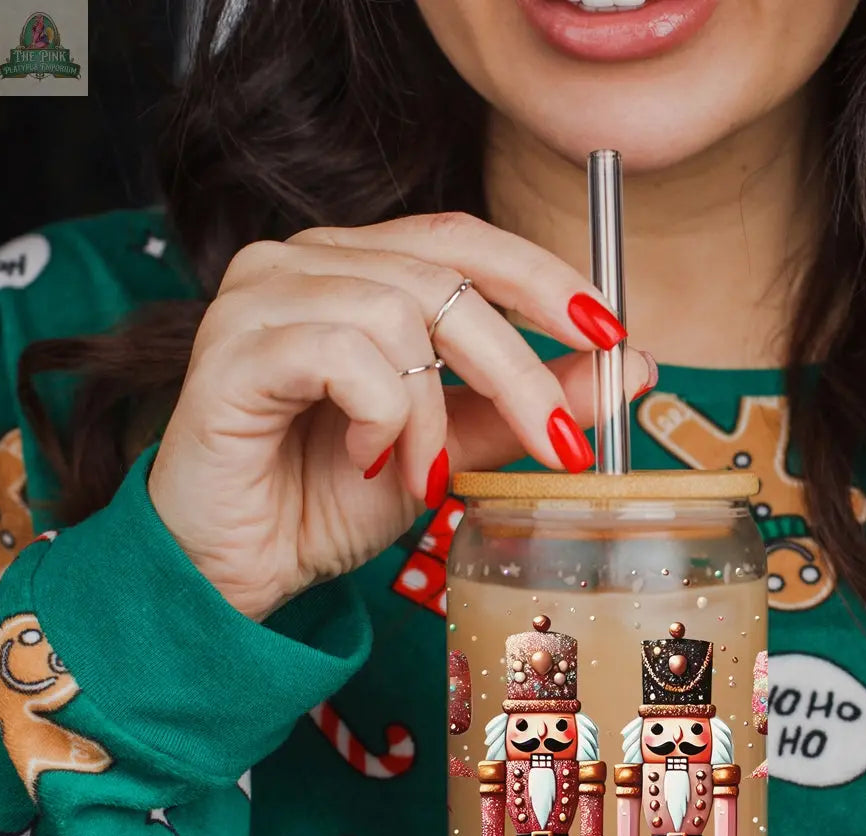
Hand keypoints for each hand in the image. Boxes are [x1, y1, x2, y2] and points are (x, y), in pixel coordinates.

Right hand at [149, 213, 653, 620]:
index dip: (543, 277)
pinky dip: (379, 416)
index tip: (612, 332)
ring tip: (422, 473)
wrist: (237, 567)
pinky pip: (341, 352)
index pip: (465, 239)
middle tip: (560, 443)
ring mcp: (262, 295)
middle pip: (445, 276)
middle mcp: (305, 262)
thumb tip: (632, 366)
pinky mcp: (233, 347)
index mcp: (357, 269)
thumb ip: (525, 405)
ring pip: (396, 312)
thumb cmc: (329, 499)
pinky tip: (365, 461)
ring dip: (433, 412)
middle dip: (520, 366)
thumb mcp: (451, 449)